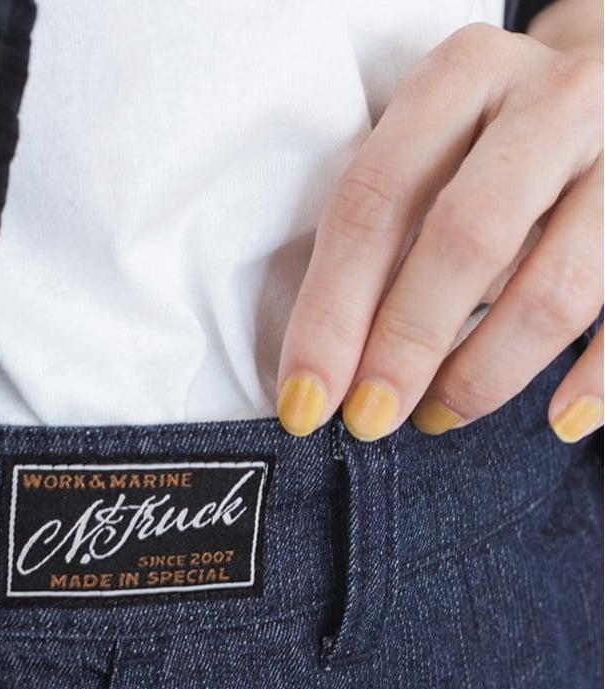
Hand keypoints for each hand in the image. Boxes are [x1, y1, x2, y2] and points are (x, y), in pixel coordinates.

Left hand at [276, 9, 602, 444]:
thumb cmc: (486, 143)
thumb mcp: (428, 148)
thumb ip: (380, 232)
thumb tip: (323, 371)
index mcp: (462, 76)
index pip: (375, 200)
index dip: (332, 313)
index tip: (304, 400)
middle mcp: (553, 98)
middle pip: (468, 236)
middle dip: (407, 344)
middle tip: (371, 418)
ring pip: (557, 286)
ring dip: (487, 372)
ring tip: (439, 414)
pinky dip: (597, 379)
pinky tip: (560, 421)